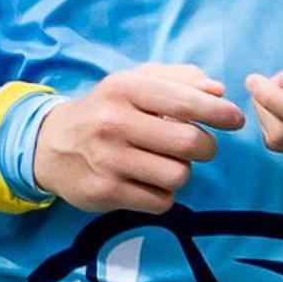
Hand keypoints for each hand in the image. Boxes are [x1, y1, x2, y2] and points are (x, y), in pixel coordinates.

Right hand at [33, 64, 243, 214]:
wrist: (48, 144)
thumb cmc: (104, 110)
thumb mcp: (133, 82)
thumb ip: (178, 79)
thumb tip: (218, 90)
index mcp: (125, 89)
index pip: (186, 102)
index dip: (220, 112)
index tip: (234, 120)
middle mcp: (114, 122)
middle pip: (191, 143)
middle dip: (206, 147)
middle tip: (198, 146)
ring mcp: (108, 160)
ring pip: (179, 176)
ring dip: (181, 172)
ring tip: (164, 164)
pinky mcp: (106, 192)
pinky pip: (161, 202)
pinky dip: (163, 195)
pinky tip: (147, 182)